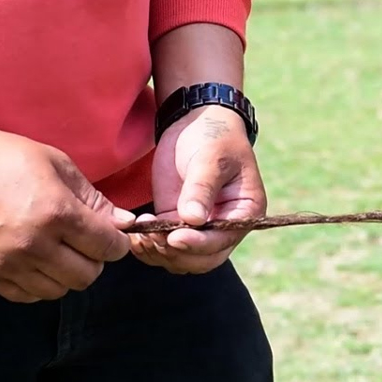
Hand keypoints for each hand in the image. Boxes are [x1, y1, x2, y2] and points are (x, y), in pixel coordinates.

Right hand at [0, 124, 133, 302]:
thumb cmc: (5, 157)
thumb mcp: (58, 166)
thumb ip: (95, 199)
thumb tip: (126, 223)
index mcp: (56, 213)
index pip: (107, 248)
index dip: (117, 243)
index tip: (112, 236)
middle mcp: (33, 243)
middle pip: (87, 276)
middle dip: (95, 260)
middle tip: (85, 243)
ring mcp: (7, 262)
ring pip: (59, 290)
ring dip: (67, 273)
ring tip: (59, 250)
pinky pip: (28, 295)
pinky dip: (40, 283)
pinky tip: (37, 261)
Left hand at [130, 105, 265, 273]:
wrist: (196, 122)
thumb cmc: (213, 137)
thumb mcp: (210, 158)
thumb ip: (201, 188)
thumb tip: (193, 220)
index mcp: (246, 213)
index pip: (223, 240)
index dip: (199, 244)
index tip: (174, 237)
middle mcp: (226, 227)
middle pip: (204, 259)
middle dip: (177, 254)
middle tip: (152, 238)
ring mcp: (201, 228)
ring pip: (182, 260)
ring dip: (160, 254)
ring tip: (140, 236)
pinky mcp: (177, 223)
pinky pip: (165, 247)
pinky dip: (149, 247)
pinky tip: (136, 234)